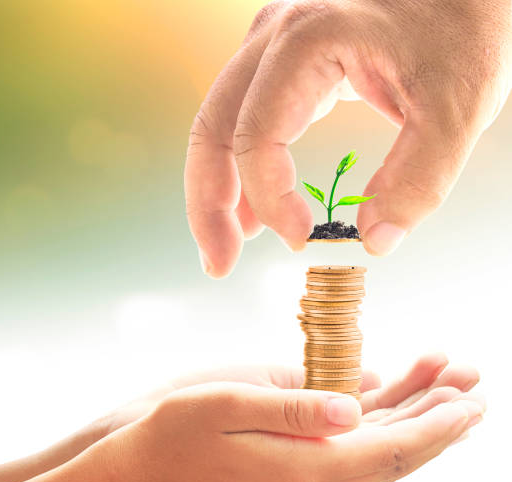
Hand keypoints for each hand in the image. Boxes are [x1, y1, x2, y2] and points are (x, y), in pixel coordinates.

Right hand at [118, 353, 482, 481]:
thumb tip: (354, 406)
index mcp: (301, 468)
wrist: (145, 469)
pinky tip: (389, 400)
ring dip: (412, 421)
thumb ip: (293, 407)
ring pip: (375, 455)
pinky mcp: (294, 477)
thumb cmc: (178, 430)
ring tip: (443, 382)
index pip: (387, 449)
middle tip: (472, 385)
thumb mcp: (226, 403)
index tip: (469, 400)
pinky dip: (378, 428)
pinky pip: (349, 455)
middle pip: (392, 455)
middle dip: (436, 421)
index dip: (434, 425)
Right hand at [185, 0, 511, 274]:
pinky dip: (238, 175)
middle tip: (220, 264)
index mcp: (308, 42)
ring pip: (217, 130)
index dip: (268, 199)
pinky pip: (241, 125)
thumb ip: (417, 181)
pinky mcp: (282, 70)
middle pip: (213, 132)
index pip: (257, 136)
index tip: (301, 238)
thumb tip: (374, 242)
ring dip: (215, 194)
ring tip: (228, 247)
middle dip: (208, 207)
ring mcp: (272, 52)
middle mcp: (275, 41)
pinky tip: (248, 213)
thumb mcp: (455, 110)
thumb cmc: (460, 30)